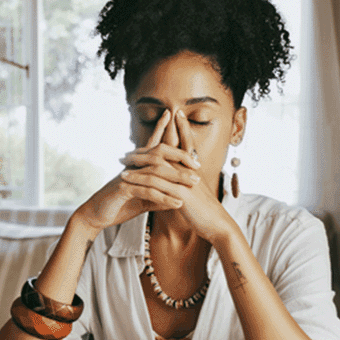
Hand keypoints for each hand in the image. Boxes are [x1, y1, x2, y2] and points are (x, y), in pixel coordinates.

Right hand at [73, 110, 199, 235]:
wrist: (95, 215)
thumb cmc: (119, 205)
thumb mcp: (143, 201)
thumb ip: (159, 197)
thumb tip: (178, 198)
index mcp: (138, 166)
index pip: (155, 147)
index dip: (168, 137)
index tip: (188, 141)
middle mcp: (133, 166)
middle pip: (159, 153)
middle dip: (180, 157)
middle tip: (198, 166)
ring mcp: (128, 176)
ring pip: (156, 172)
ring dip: (177, 177)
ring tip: (193, 184)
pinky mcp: (123, 188)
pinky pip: (147, 191)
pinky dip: (164, 197)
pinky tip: (177, 203)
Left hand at [120, 110, 235, 243]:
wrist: (217, 224)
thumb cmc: (207, 212)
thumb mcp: (197, 194)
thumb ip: (189, 183)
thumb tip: (180, 180)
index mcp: (195, 169)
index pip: (187, 143)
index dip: (182, 129)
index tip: (173, 114)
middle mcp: (190, 170)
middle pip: (166, 151)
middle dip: (146, 149)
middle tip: (127, 152)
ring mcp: (185, 180)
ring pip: (156, 166)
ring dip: (137, 163)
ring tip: (122, 163)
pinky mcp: (180, 194)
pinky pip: (154, 183)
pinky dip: (138, 179)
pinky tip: (125, 180)